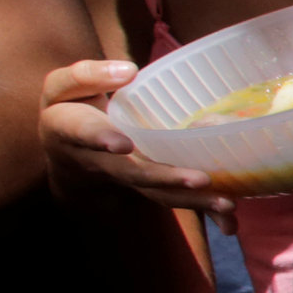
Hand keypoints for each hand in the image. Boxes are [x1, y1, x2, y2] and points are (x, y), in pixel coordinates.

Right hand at [38, 60, 232, 214]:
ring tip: (226, 203)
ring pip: (156, 193)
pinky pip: (171, 200)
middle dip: (165, 178)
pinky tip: (230, 222)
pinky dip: (200, 210)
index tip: (121, 143)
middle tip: (200, 179)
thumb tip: (128, 71)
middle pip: (132, 173)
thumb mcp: (63, 87)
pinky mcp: (147, 187)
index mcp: (73, 130)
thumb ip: (87, 75)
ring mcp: (126, 178)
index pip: (85, 133)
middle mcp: (100, 161)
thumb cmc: (69, 109)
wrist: (65, 155)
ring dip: (191, 200)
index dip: (101, 139)